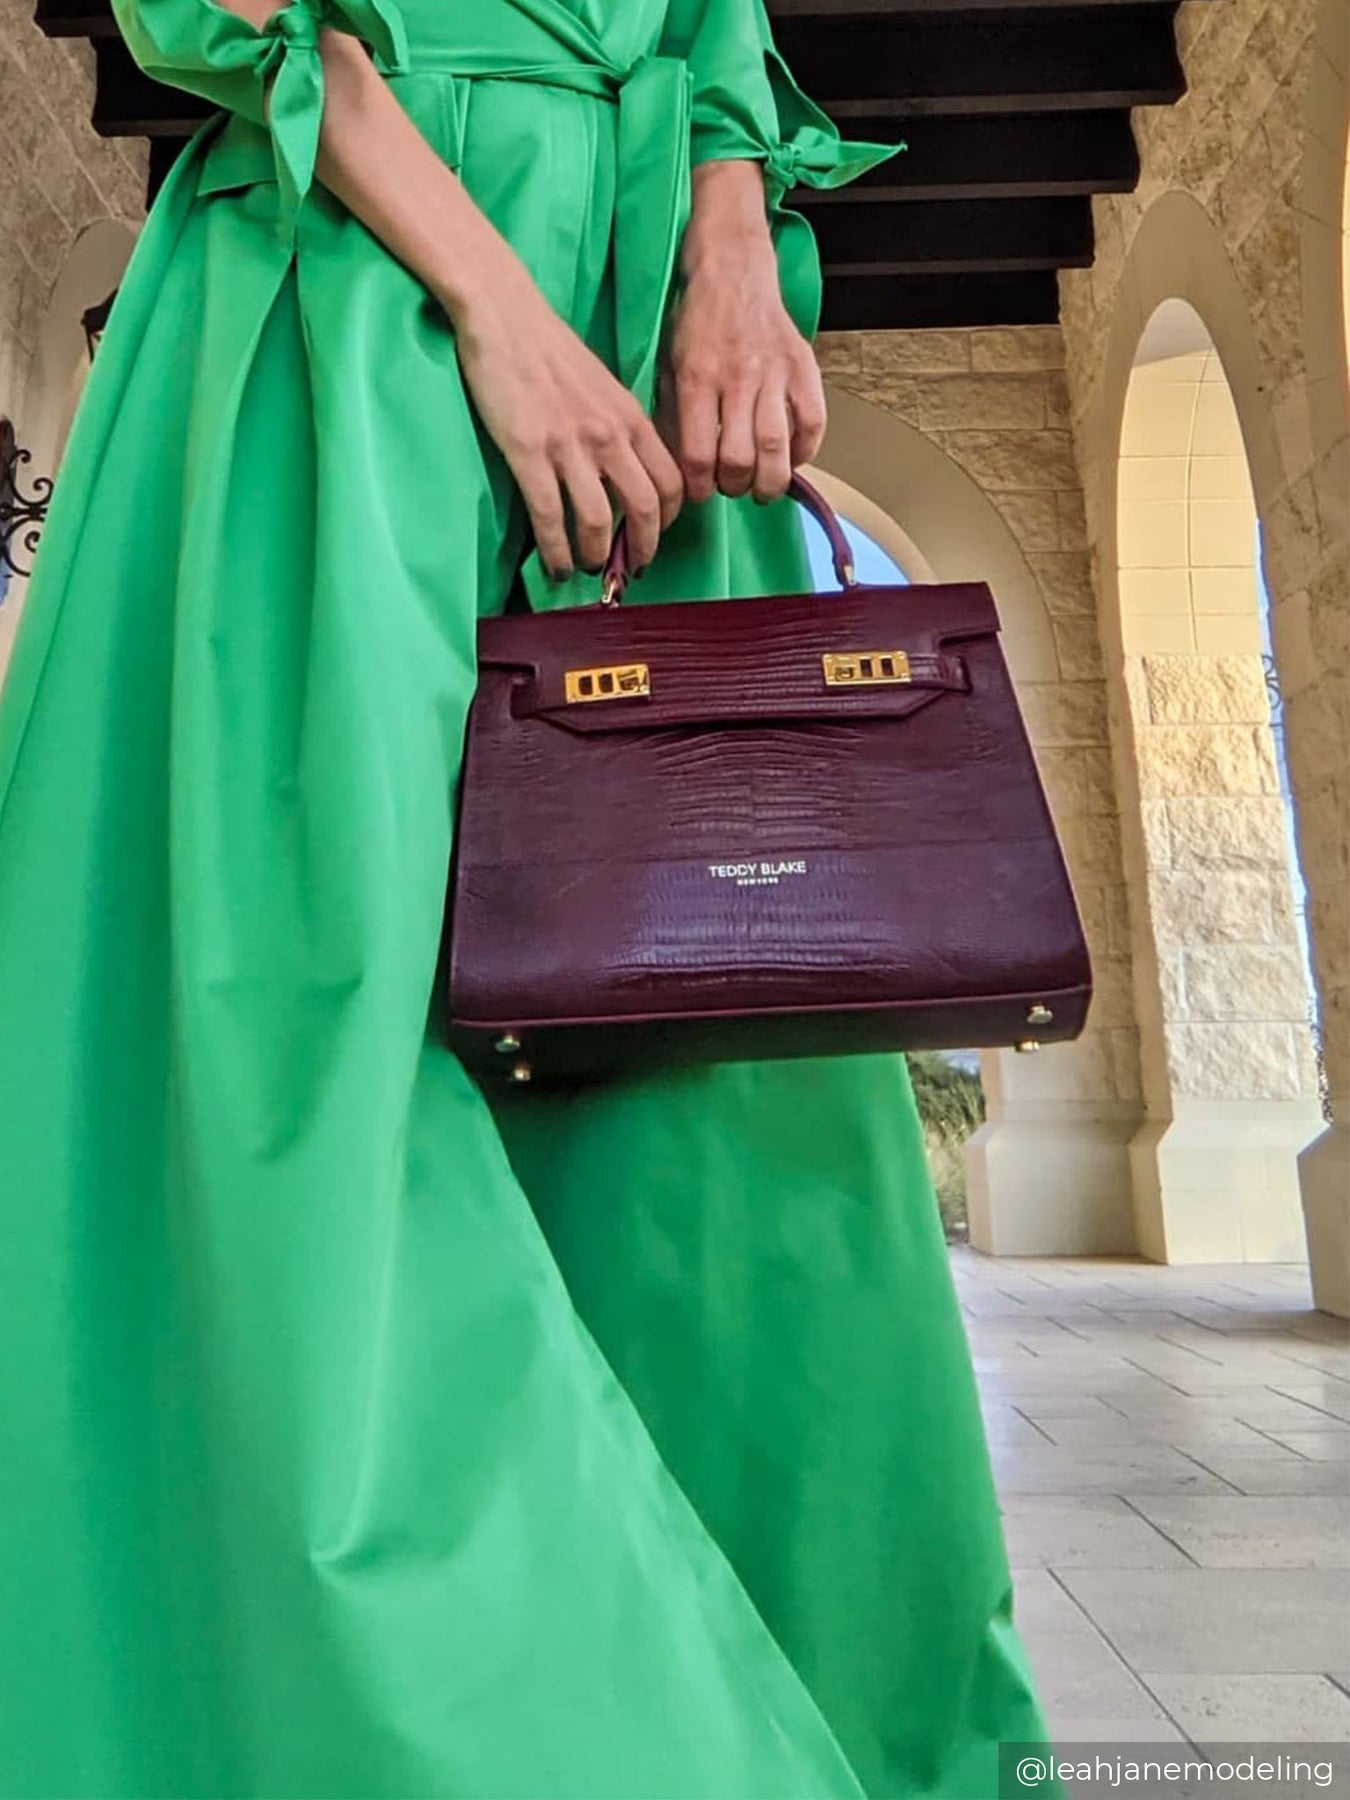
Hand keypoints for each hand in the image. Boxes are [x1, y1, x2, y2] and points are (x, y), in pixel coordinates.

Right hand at [450, 256, 682, 579]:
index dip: (667, 521)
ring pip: (599, 522)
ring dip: (595, 556)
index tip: (651, 538)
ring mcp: (570, 446)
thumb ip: (619, 428)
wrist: (504, 315)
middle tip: (628, 570)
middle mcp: (609, 435)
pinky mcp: (529, 453)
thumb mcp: (603, 386)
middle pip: (645, 510)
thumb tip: (623, 474)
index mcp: (631, 418)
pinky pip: (551, 518)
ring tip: (586, 568)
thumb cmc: (549, 350)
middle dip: (641, 550)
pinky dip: (556, 551)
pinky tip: (555, 566)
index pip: (670, 483)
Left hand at [663, 160, 826, 504]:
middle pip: (739, 459)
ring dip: (769, 481)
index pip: (698, 455)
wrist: (731, 267)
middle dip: (733, 486)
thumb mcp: (669, 366)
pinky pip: (812, 422)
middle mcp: (736, 378)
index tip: (700, 493)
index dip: (699, 487)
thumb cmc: (696, 322)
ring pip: (776, 448)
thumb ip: (674, 416)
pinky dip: (805, 451)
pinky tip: (792, 460)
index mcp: (696, 379)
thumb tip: (681, 469)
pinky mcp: (802, 365)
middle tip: (730, 486)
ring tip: (761, 487)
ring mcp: (773, 372)